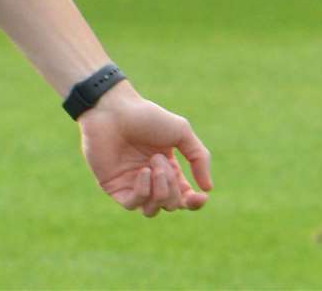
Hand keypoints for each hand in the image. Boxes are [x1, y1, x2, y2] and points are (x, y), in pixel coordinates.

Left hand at [79, 83, 212, 217]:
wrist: (113, 110)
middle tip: (159, 159)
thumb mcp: (181, 132)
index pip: (185, 200)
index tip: (201, 196)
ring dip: (159, 192)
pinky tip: (142, 172)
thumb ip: (199, 158)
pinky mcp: (114, 187)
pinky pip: (132, 205)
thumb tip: (207, 189)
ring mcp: (131, 185)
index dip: (194, 203)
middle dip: (171, 186)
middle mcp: (150, 181)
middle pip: (171, 205)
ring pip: (152, 210)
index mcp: (167, 170)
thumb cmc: (146, 117)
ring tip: (151, 166)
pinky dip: (142, 192)